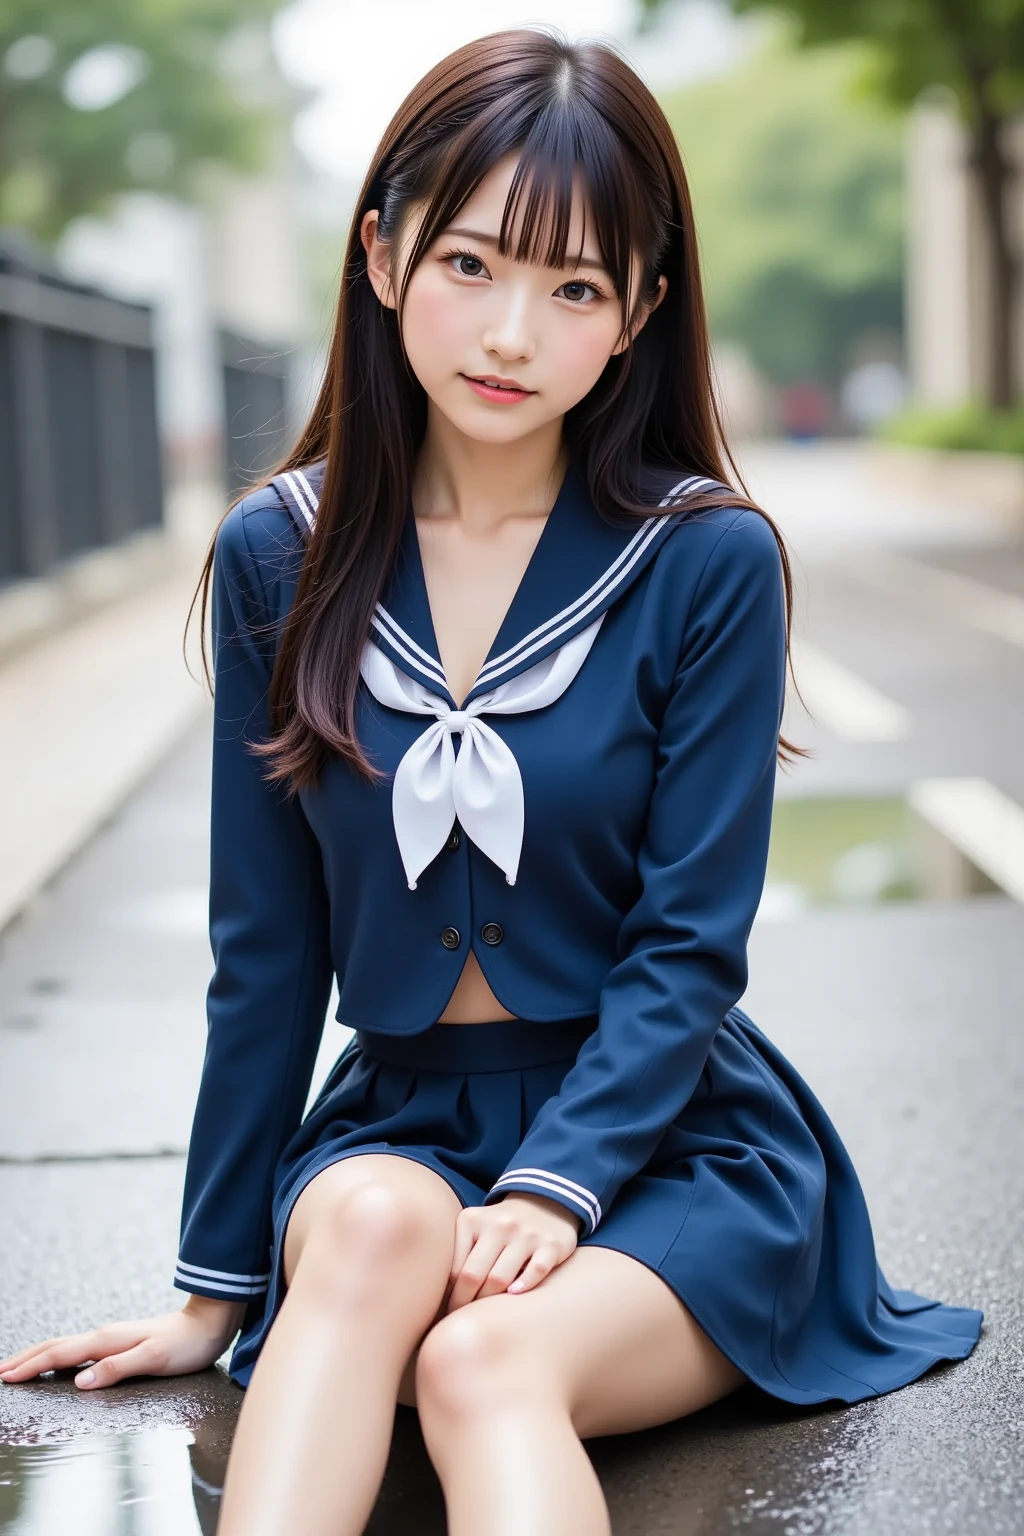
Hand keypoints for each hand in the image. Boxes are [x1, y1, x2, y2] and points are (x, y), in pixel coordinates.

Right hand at [0, 1294, 246, 1390]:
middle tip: (0, 1372)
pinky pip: (79, 1349)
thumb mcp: (154, 1359)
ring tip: (17, 1366)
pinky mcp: (119, 1342)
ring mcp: (111, 1338)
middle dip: (25, 1358)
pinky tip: (57, 1363)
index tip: (6, 1377)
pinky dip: (58, 1355)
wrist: (208, 1323)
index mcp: (107, 1340)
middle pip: (55, 1346)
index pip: (60, 1354)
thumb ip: (117, 1368)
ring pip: (65, 1346)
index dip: (31, 1366)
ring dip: (38, 1355)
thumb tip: (81, 1382)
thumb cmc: (185, 1344)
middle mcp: (105, 1336)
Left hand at [444, 1192, 580, 1311]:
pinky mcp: (551, 1244)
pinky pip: (535, 1271)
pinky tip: (514, 1295)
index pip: (455, 1268)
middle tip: (462, 1320)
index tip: (446, 1312)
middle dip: (465, 1303)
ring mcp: (527, 1233)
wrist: (543, 1204)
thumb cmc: (498, 1229)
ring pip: (501, 1278)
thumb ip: (456, 1255)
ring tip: (484, 1313)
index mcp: (473, 1220)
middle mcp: (500, 1224)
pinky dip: (524, 1286)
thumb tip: (434, 1297)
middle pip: (475, 1275)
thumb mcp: (473, 1229)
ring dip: (490, 1301)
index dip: (449, 1296)